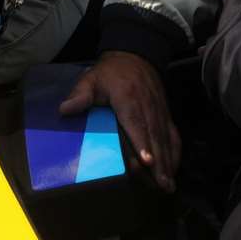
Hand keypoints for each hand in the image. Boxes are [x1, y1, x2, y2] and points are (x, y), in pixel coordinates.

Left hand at [59, 50, 181, 190]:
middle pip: (154, 136)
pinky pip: (172, 134)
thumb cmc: (110, 72)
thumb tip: (65, 109)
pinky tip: (173, 169)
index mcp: (128, 98)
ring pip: (165, 138)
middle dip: (159, 162)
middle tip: (161, 183)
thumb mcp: (92, 78)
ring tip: (168, 184)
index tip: (147, 161)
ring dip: (168, 162)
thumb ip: (80, 94)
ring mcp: (158, 110)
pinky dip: (175, 152)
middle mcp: (147, 106)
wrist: (136, 55)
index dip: (142, 142)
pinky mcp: (165, 113)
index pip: (136, 122)